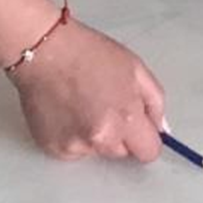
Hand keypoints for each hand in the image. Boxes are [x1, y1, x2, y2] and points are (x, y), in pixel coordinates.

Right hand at [8, 11, 165, 161]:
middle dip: (118, 135)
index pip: (149, 152)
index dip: (144, 138)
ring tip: (79, 104)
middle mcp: (101, 139)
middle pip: (121, 153)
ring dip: (93, 135)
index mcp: (126, 119)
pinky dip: (71, 136)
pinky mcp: (53, 148)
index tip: (135, 127)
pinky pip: (72, 150)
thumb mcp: (134, 67)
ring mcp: (75, 146)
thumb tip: (160, 128)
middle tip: (102, 105)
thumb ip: (154, 101)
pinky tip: (64, 110)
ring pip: (96, 151)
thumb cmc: (87, 52)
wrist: (42, 49)